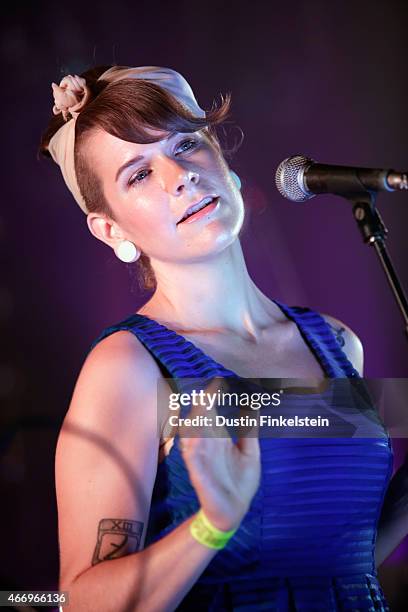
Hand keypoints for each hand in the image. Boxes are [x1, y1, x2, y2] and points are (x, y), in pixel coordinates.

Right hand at [179, 379, 260, 531]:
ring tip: (199, 410)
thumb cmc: (240, 480)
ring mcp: (202, 460)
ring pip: (193, 437)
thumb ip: (249, 428)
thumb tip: (253, 403)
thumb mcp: (250, 451)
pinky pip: (193, 461)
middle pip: (200, 422)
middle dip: (201, 407)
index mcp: (219, 439)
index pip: (212, 413)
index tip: (216, 381)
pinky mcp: (199, 476)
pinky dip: (192, 450)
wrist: (235, 510)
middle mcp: (208, 446)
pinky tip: (194, 440)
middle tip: (205, 392)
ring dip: (194, 424)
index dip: (212, 398)